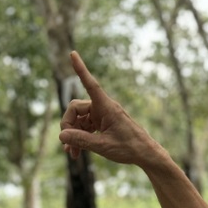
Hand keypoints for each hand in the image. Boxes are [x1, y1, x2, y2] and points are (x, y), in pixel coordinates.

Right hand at [58, 52, 163, 167]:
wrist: (145, 154)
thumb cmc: (129, 148)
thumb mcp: (103, 146)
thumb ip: (81, 140)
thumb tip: (61, 135)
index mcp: (106, 107)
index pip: (90, 84)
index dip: (80, 69)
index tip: (73, 53)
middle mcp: (103, 107)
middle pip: (75, 108)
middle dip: (69, 125)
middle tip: (67, 144)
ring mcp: (102, 115)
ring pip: (79, 119)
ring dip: (73, 135)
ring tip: (72, 152)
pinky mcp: (103, 123)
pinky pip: (86, 127)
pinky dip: (80, 137)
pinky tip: (76, 152)